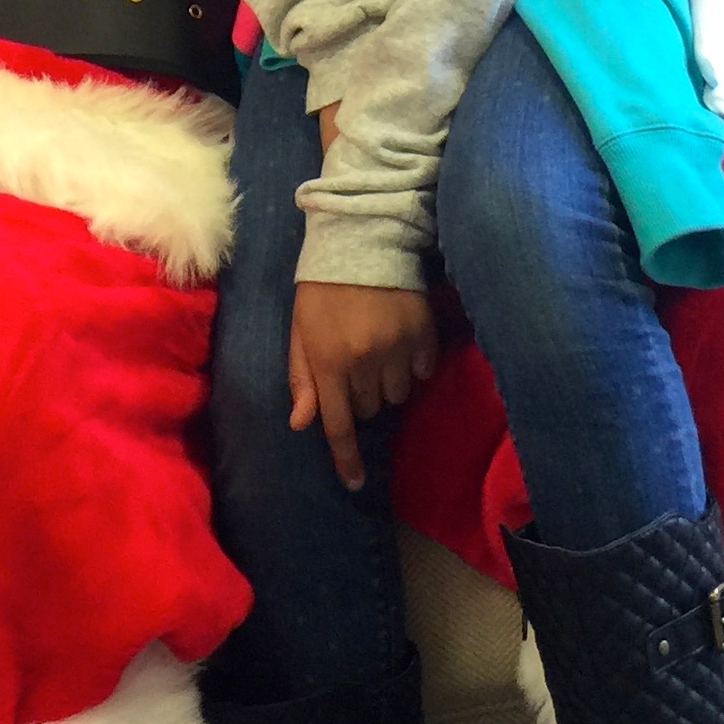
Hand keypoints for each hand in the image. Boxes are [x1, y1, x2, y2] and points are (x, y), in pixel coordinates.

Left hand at [289, 279, 438, 490]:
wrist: (362, 239)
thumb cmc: (321, 288)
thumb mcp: (299, 330)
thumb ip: (301, 377)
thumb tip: (302, 424)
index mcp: (328, 362)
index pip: (338, 425)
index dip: (346, 458)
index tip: (355, 484)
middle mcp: (364, 362)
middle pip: (369, 409)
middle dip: (361, 396)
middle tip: (355, 363)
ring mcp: (397, 349)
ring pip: (396, 394)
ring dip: (386, 382)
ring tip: (378, 348)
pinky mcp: (424, 334)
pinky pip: (421, 372)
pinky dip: (413, 364)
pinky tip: (401, 339)